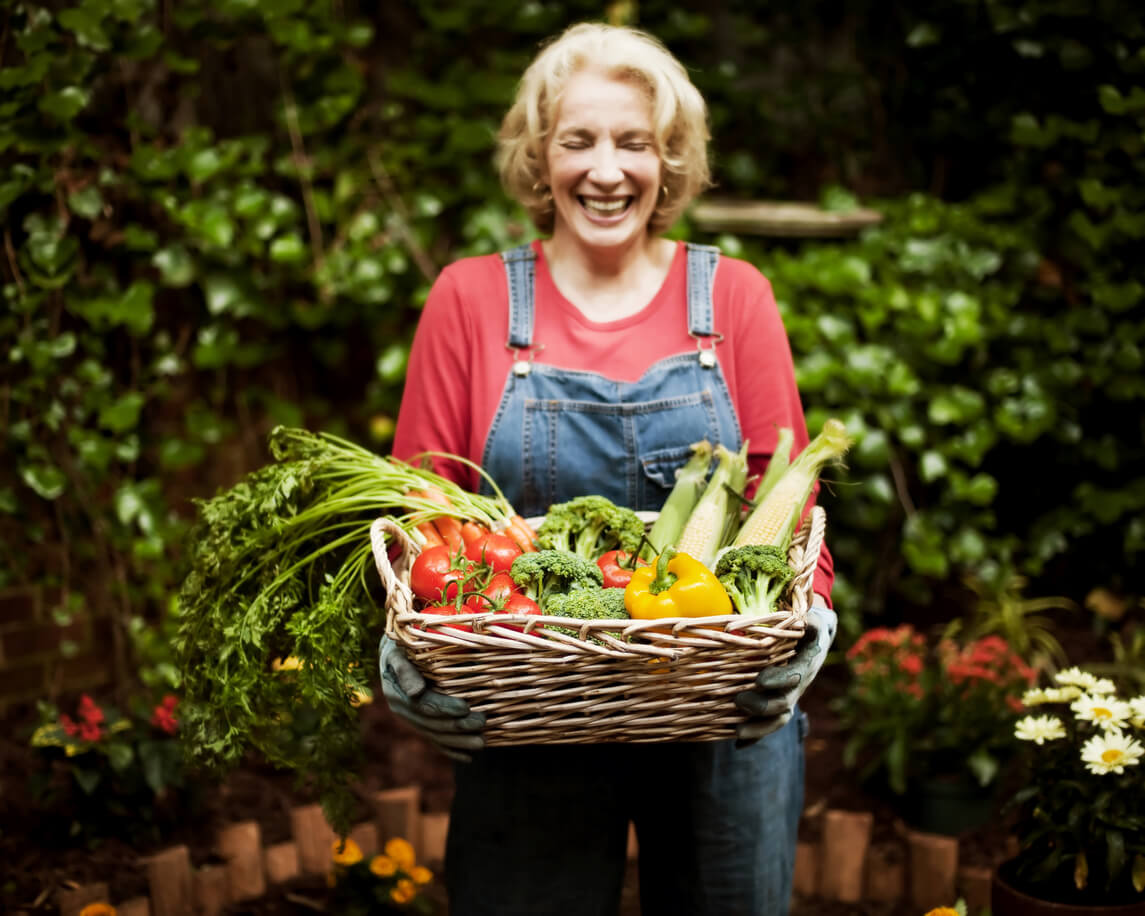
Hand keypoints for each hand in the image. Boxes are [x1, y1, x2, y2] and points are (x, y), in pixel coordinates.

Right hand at [379, 636, 485, 761]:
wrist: (394, 651)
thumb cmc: (401, 645)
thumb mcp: (398, 651)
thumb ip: (405, 670)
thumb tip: (416, 692)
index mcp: (396, 693)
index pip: (423, 705)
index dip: (444, 708)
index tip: (465, 707)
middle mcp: (402, 710)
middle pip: (431, 723)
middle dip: (457, 727)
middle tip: (482, 723)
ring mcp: (410, 719)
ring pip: (435, 735)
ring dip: (458, 741)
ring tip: (481, 743)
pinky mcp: (419, 723)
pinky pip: (434, 740)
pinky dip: (451, 750)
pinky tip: (467, 758)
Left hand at [733, 601, 836, 744]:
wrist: (818, 636)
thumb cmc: (810, 623)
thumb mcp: (815, 618)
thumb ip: (811, 621)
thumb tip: (806, 620)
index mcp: (808, 663)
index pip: (795, 677)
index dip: (779, 681)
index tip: (759, 680)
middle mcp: (799, 684)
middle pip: (784, 703)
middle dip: (762, 706)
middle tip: (738, 701)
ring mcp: (790, 695)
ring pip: (777, 718)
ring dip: (758, 728)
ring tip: (736, 731)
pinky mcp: (779, 700)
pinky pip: (769, 722)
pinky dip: (756, 736)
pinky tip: (739, 744)